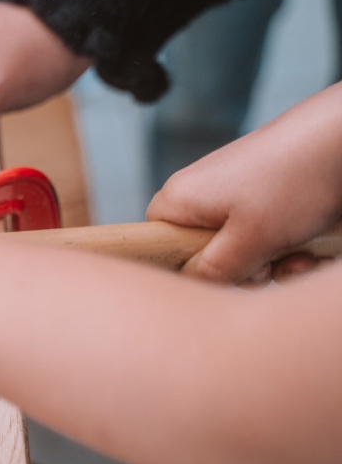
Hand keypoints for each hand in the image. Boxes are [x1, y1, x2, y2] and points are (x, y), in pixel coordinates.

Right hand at [147, 83, 341, 284]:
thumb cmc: (295, 177)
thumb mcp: (250, 240)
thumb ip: (213, 271)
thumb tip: (195, 286)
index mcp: (181, 198)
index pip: (156, 244)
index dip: (183, 267)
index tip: (217, 274)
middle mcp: (202, 194)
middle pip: (203, 253)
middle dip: (241, 270)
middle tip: (266, 267)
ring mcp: (235, 194)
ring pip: (239, 249)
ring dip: (272, 264)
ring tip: (299, 257)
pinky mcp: (264, 196)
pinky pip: (263, 236)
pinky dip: (287, 249)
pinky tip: (308, 251)